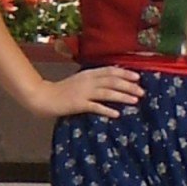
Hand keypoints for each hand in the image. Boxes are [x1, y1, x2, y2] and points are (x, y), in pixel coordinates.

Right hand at [25, 66, 144, 119]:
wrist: (44, 97)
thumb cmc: (63, 90)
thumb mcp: (80, 80)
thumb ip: (94, 79)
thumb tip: (111, 81)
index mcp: (88, 73)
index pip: (110, 71)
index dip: (125, 73)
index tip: (138, 77)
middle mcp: (88, 81)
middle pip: (112, 81)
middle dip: (129, 86)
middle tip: (142, 91)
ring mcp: (83, 92)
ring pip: (107, 93)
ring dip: (122, 96)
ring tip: (135, 101)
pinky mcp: (78, 104)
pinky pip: (95, 107)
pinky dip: (106, 110)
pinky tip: (116, 114)